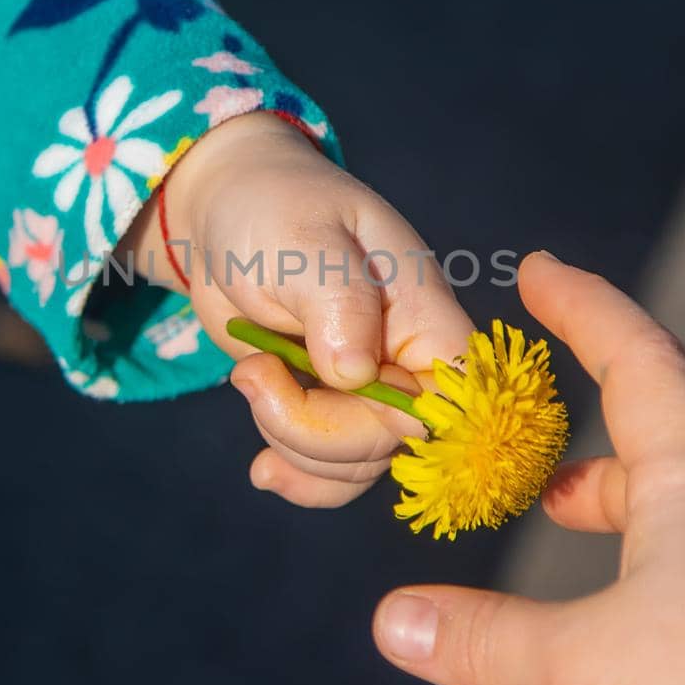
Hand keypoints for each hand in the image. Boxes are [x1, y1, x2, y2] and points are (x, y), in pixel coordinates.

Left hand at [122, 112, 474, 507]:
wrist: (224, 214)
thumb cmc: (272, 208)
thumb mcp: (303, 240)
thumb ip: (338, 301)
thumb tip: (357, 373)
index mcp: (422, 311)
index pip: (460, 391)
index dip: (418, 421)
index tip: (352, 397)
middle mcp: (404, 359)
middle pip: (394, 441)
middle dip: (315, 428)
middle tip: (255, 375)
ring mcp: (366, 390)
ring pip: (357, 463)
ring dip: (292, 444)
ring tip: (249, 379)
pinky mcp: (327, 408)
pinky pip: (331, 470)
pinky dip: (297, 476)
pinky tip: (262, 471)